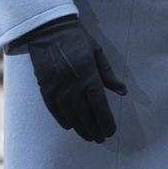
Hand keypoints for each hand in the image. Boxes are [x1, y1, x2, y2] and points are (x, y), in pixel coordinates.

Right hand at [23, 17, 126, 142]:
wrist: (49, 30)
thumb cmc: (77, 39)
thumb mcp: (97, 52)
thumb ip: (109, 74)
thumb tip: (122, 91)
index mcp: (88, 75)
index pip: (99, 105)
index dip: (106, 121)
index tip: (111, 131)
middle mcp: (73, 86)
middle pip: (86, 115)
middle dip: (95, 128)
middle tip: (102, 138)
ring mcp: (58, 89)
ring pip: (71, 116)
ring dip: (81, 128)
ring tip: (90, 136)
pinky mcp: (45, 90)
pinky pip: (55, 111)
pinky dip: (64, 120)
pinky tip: (71, 126)